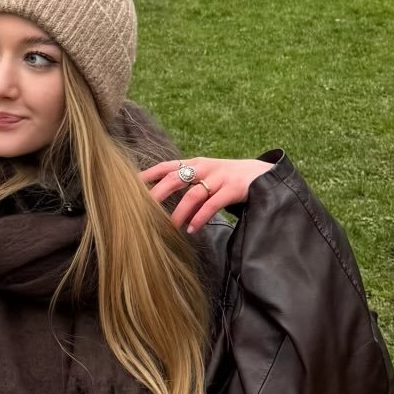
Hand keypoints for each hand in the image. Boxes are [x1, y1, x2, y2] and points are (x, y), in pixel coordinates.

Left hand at [139, 157, 272, 232]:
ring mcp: (219, 177)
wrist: (263, 175)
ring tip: (171, 228)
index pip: (166, 167)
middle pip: (174, 178)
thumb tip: (158, 204)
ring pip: (193, 195)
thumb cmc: (227, 180)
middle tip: (143, 211)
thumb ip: (186, 185)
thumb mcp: (205, 177)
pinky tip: (192, 229)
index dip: (148, 175)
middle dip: (157, 194)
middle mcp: (204, 167)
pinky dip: (200, 218)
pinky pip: (213, 204)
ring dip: (179, 213)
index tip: (129, 185)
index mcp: (195, 163)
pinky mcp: (233, 188)